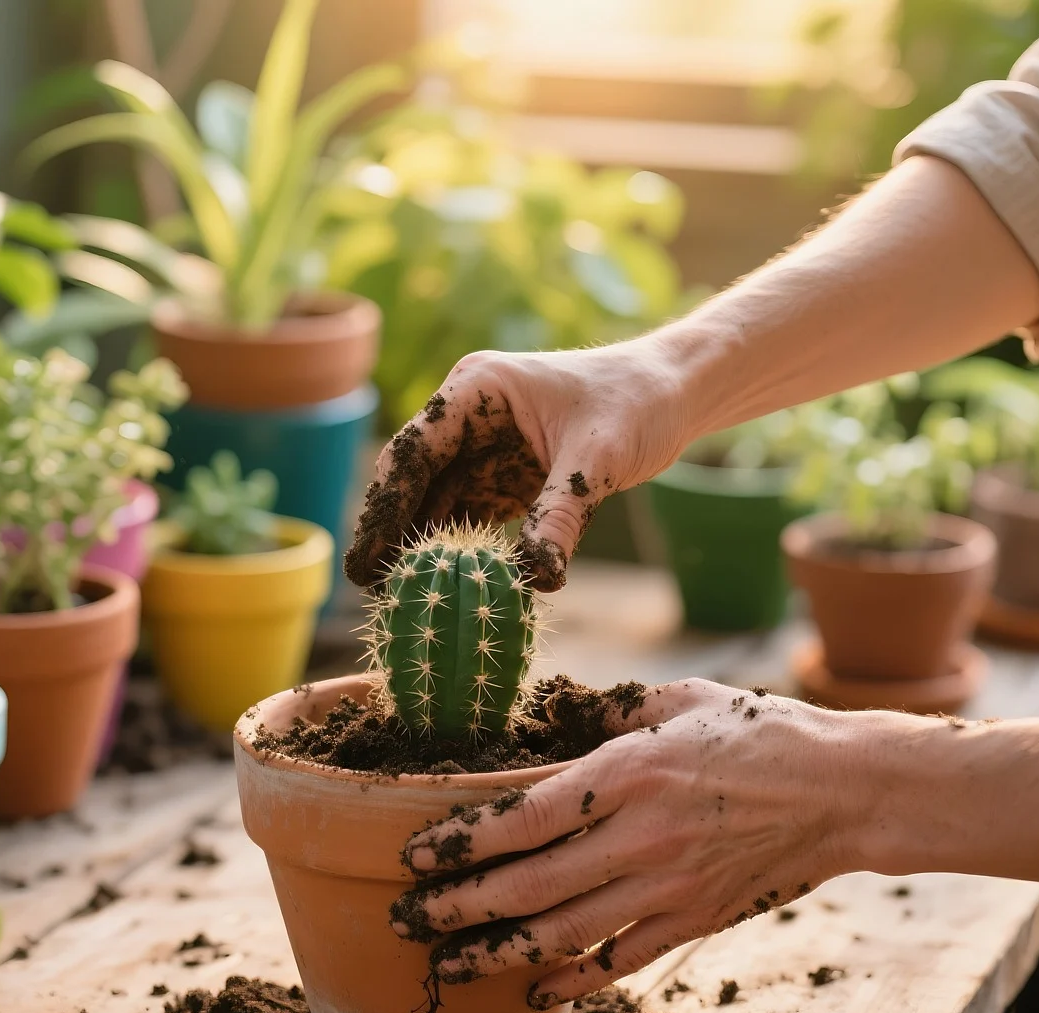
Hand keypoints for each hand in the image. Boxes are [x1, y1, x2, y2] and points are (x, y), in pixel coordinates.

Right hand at [343, 336, 689, 590]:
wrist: (672, 394)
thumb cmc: (637, 405)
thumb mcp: (598, 461)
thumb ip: (561, 517)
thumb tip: (537, 581)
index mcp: (477, 390)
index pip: (414, 452)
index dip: (385, 505)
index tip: (366, 557)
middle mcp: (468, 417)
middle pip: (412, 479)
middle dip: (389, 529)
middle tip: (367, 586)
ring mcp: (481, 447)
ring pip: (433, 502)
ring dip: (418, 545)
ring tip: (398, 596)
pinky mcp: (501, 476)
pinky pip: (466, 516)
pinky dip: (454, 550)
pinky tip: (440, 588)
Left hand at [389, 680, 874, 1007]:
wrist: (846, 789)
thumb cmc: (762, 732)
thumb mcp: (680, 698)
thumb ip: (608, 707)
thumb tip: (550, 712)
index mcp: (627, 772)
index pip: (521, 818)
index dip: (459, 844)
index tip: (414, 858)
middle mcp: (639, 836)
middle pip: (527, 885)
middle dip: (457, 908)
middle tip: (407, 919)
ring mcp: (668, 886)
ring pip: (564, 933)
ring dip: (498, 952)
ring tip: (449, 963)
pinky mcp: (695, 919)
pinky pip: (622, 958)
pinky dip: (575, 977)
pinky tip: (536, 986)